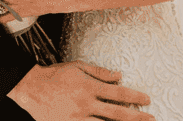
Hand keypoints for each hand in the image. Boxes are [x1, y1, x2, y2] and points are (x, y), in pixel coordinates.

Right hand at [7, 61, 154, 120]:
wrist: (30, 88)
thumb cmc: (55, 75)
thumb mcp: (78, 66)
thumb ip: (99, 72)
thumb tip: (119, 76)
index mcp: (89, 87)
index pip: (119, 93)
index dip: (135, 97)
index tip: (147, 100)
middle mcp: (86, 104)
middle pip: (117, 114)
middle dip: (136, 118)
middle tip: (151, 119)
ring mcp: (78, 118)